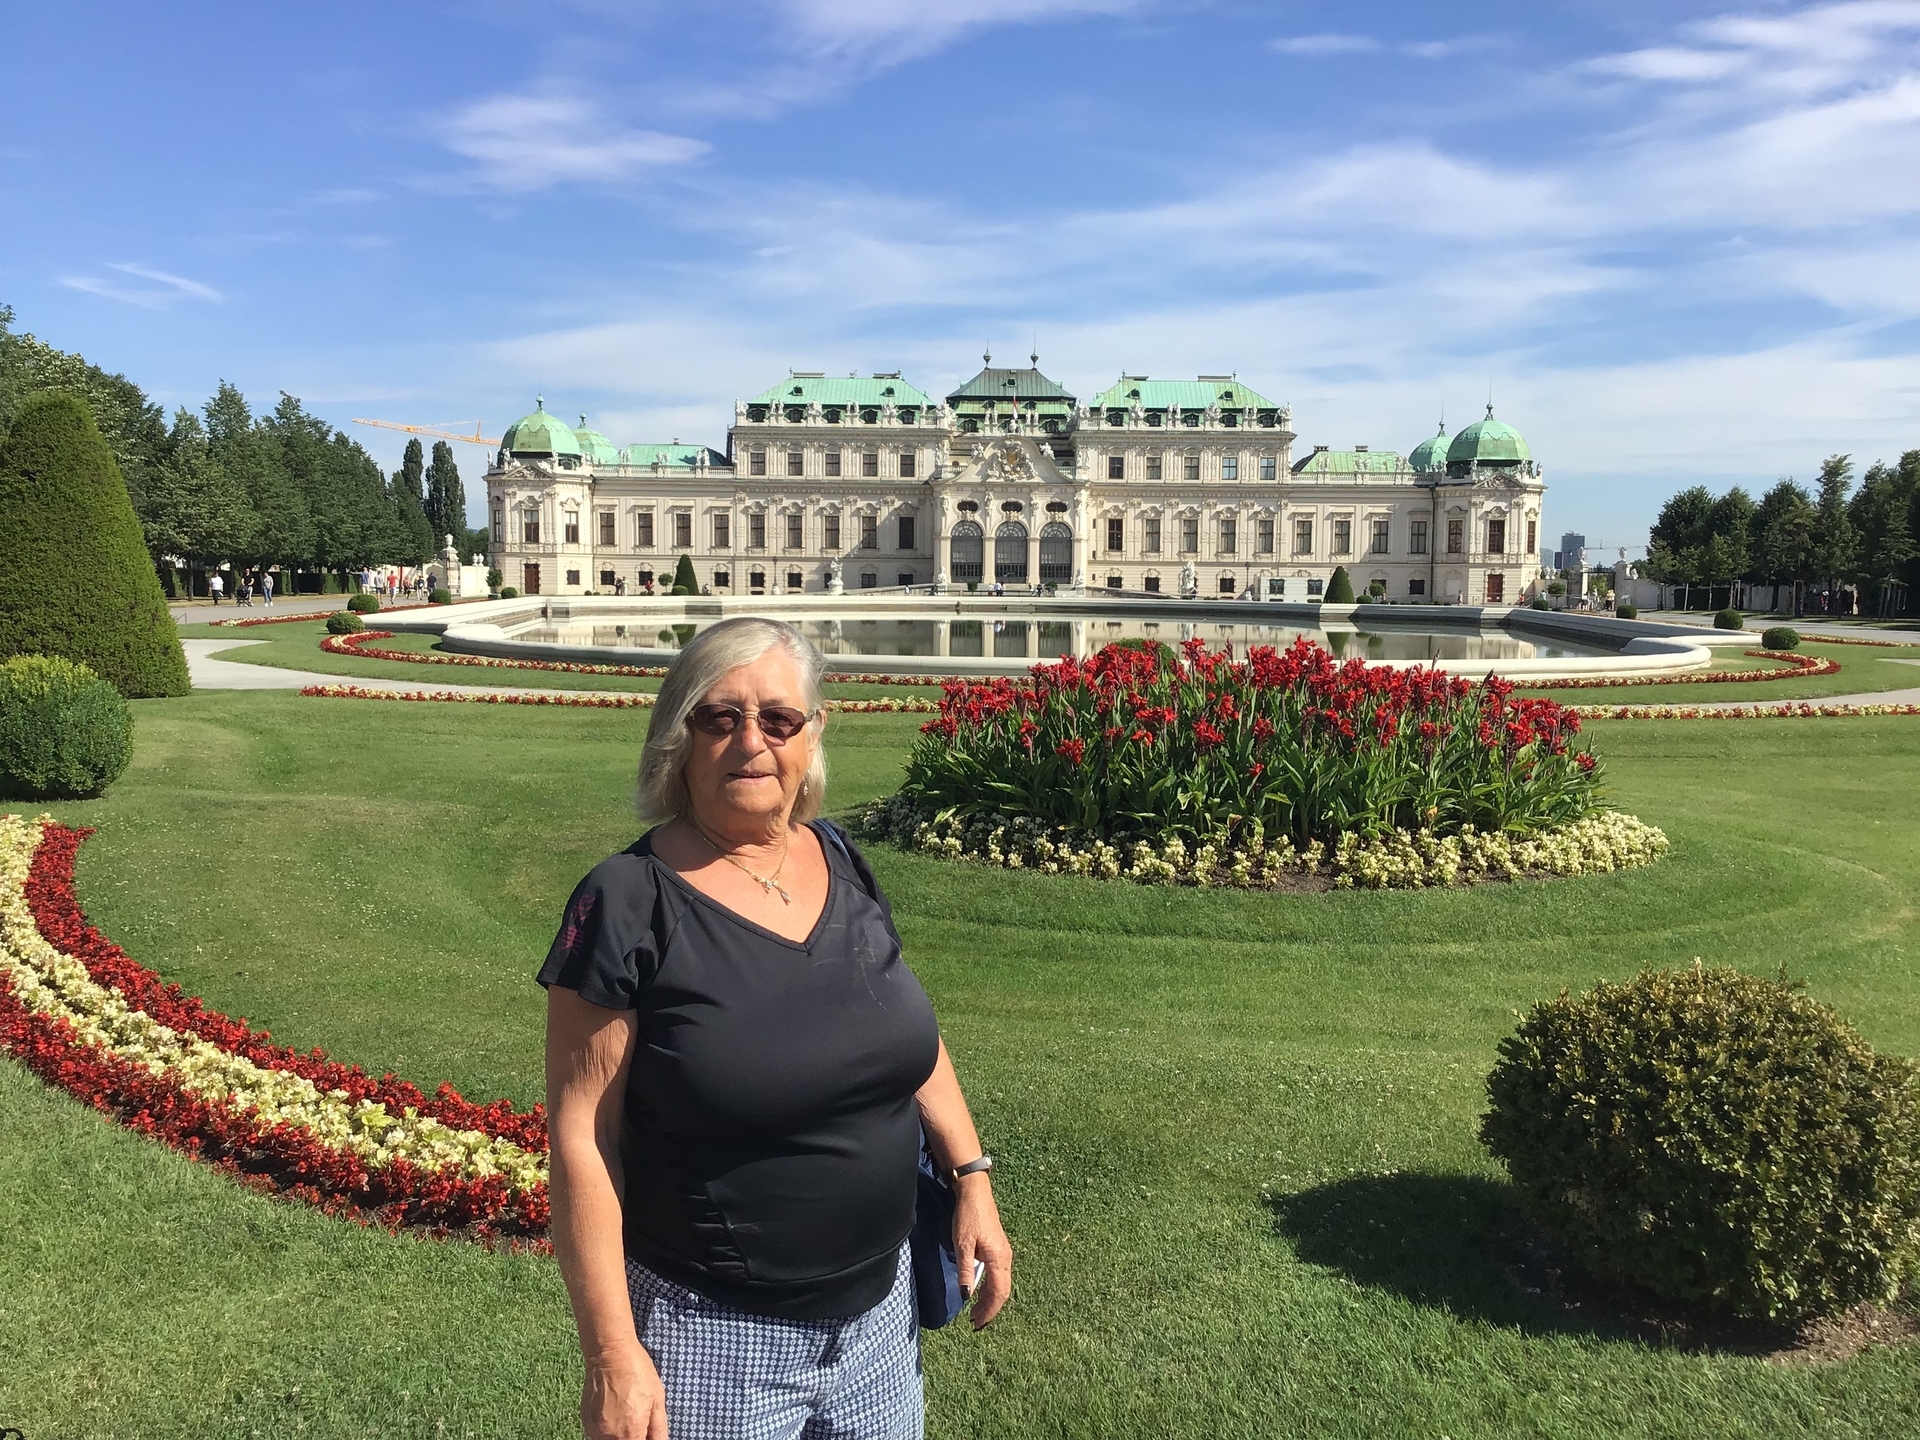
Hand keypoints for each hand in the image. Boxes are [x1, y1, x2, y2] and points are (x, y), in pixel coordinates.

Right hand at [581, 1345, 668, 1439]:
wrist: (610, 1353)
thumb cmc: (637, 1372)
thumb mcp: (657, 1399)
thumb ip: (659, 1429)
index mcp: (631, 1433)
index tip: (645, 1432)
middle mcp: (609, 1436)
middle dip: (631, 1437)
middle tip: (637, 1419)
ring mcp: (594, 1430)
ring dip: (619, 1435)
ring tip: (626, 1413)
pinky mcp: (586, 1421)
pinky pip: (598, 1434)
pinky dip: (607, 1429)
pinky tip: (614, 1410)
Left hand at [953, 1174, 1012, 1327]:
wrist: (975, 1193)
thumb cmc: (968, 1216)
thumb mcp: (962, 1244)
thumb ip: (965, 1270)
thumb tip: (967, 1296)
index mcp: (999, 1258)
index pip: (998, 1293)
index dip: (989, 1311)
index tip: (977, 1324)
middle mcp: (1006, 1258)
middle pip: (1002, 1291)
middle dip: (990, 1309)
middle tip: (975, 1322)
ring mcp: (1004, 1253)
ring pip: (1002, 1284)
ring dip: (990, 1300)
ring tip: (976, 1312)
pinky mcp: (999, 1249)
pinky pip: (999, 1275)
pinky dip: (991, 1288)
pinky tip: (980, 1292)